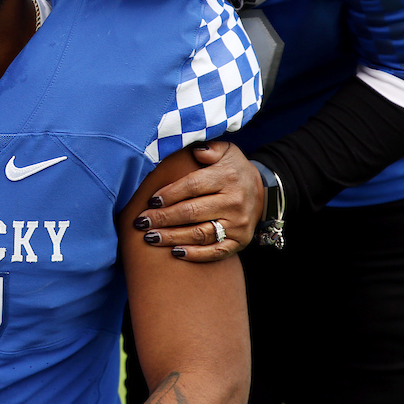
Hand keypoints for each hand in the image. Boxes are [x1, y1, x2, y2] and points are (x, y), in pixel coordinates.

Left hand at [132, 142, 263, 261]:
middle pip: (192, 212)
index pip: (192, 186)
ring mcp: (238, 224)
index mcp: (227, 177)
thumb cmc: (232, 170)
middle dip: (163, 218)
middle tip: (141, 222)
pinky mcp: (240, 241)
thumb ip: (210, 148)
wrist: (262, 192)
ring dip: (172, 237)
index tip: (150, 201)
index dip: (169, 194)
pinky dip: (195, 254)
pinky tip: (175, 253)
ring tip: (150, 238)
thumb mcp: (226, 152)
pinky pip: (216, 251)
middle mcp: (233, 202)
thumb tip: (196, 151)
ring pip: (200, 234)